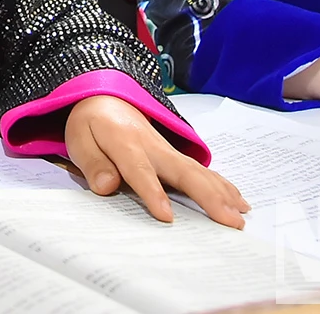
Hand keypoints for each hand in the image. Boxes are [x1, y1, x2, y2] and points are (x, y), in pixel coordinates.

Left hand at [64, 95, 248, 228]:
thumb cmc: (92, 124)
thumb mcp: (79, 139)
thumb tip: (108, 187)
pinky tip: (239, 201)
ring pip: (199, 172)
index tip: (166, 216)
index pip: (139, 169)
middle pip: (183, 171)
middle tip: (229, 222)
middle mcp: (153, 145)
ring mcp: (169, 150)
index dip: (152, 192)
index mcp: (125, 141)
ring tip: (240, 218)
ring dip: (221, 194)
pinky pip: (202, 171)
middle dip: (207, 197)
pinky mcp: (177, 156)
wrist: (106, 97)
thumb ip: (93, 164)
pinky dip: (223, 186)